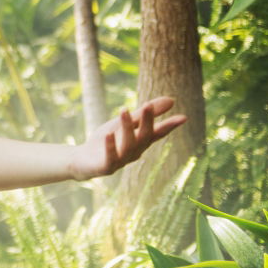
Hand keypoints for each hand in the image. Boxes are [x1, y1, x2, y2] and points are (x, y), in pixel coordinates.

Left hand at [69, 97, 188, 180]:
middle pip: (144, 137)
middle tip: (148, 104)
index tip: (184, 117)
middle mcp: (135, 152)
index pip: (158, 133)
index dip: (170, 126)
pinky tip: (108, 134)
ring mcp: (121, 161)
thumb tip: (172, 100)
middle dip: (147, 121)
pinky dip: (110, 146)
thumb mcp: (125, 123)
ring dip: (127, 127)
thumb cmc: (107, 140)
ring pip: (128, 145)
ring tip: (124, 110)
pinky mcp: (106, 167)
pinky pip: (110, 157)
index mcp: (141, 142)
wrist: (83, 160)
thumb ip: (145, 114)